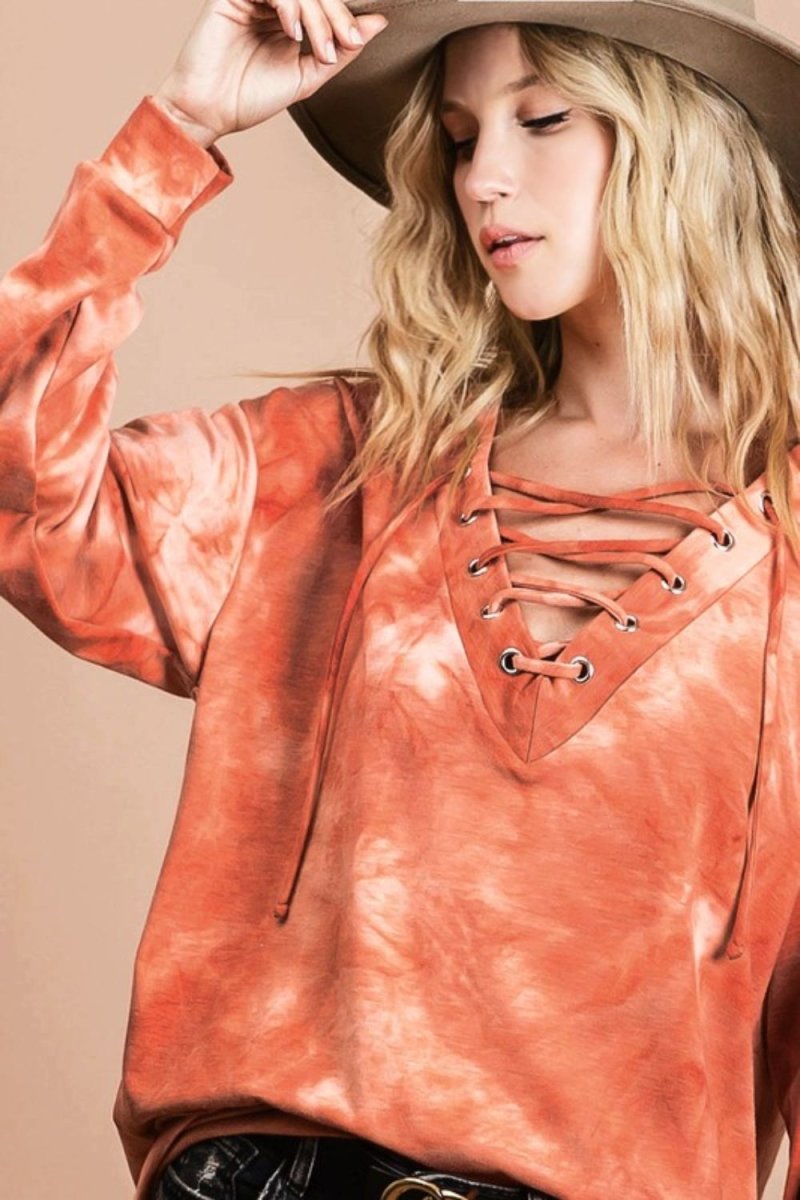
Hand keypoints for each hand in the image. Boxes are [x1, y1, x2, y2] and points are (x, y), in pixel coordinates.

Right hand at [153, 0, 387, 145]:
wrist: (210, 111)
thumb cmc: (250, 98)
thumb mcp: (308, 76)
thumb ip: (341, 51)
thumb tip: (377, 23)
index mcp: (288, 19)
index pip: (324, 4)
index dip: (345, 17)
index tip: (354, 41)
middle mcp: (272, 5)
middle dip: (336, 15)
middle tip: (345, 42)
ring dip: (316, 15)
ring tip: (318, 48)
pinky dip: (288, 5)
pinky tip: (291, 32)